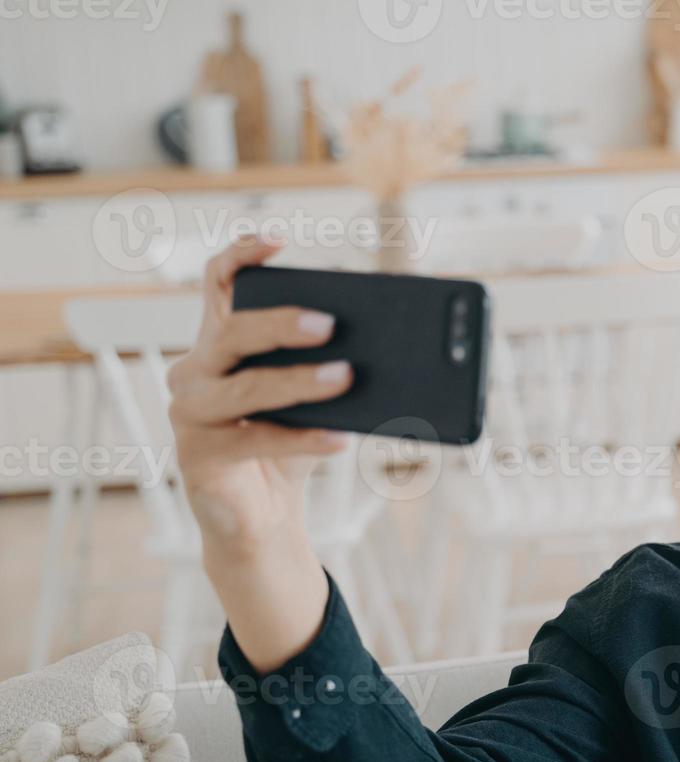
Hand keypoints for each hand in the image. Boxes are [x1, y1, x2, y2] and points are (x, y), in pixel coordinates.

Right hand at [166, 236, 353, 671]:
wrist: (259, 516)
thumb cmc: (288, 444)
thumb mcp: (314, 399)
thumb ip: (335, 364)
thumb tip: (401, 345)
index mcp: (219, 342)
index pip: (219, 284)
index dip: (242, 256)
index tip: (278, 240)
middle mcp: (194, 370)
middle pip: (232, 331)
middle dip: (282, 323)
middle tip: (331, 324)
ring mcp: (190, 413)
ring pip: (245, 386)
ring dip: (299, 381)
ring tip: (347, 376)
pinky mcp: (198, 457)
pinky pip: (257, 440)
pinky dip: (305, 438)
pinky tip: (342, 439)